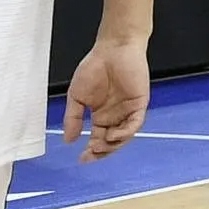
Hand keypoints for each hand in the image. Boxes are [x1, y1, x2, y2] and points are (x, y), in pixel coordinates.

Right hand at [62, 32, 150, 160]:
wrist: (112, 49)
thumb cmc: (94, 67)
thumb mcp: (77, 96)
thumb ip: (73, 118)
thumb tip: (68, 140)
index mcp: (101, 116)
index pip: (97, 139)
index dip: (91, 151)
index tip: (81, 159)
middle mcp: (115, 116)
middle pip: (111, 142)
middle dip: (101, 152)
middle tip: (90, 155)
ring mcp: (128, 111)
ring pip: (124, 136)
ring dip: (113, 144)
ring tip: (99, 146)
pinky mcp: (139, 103)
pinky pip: (135, 122)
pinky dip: (126, 131)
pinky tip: (114, 135)